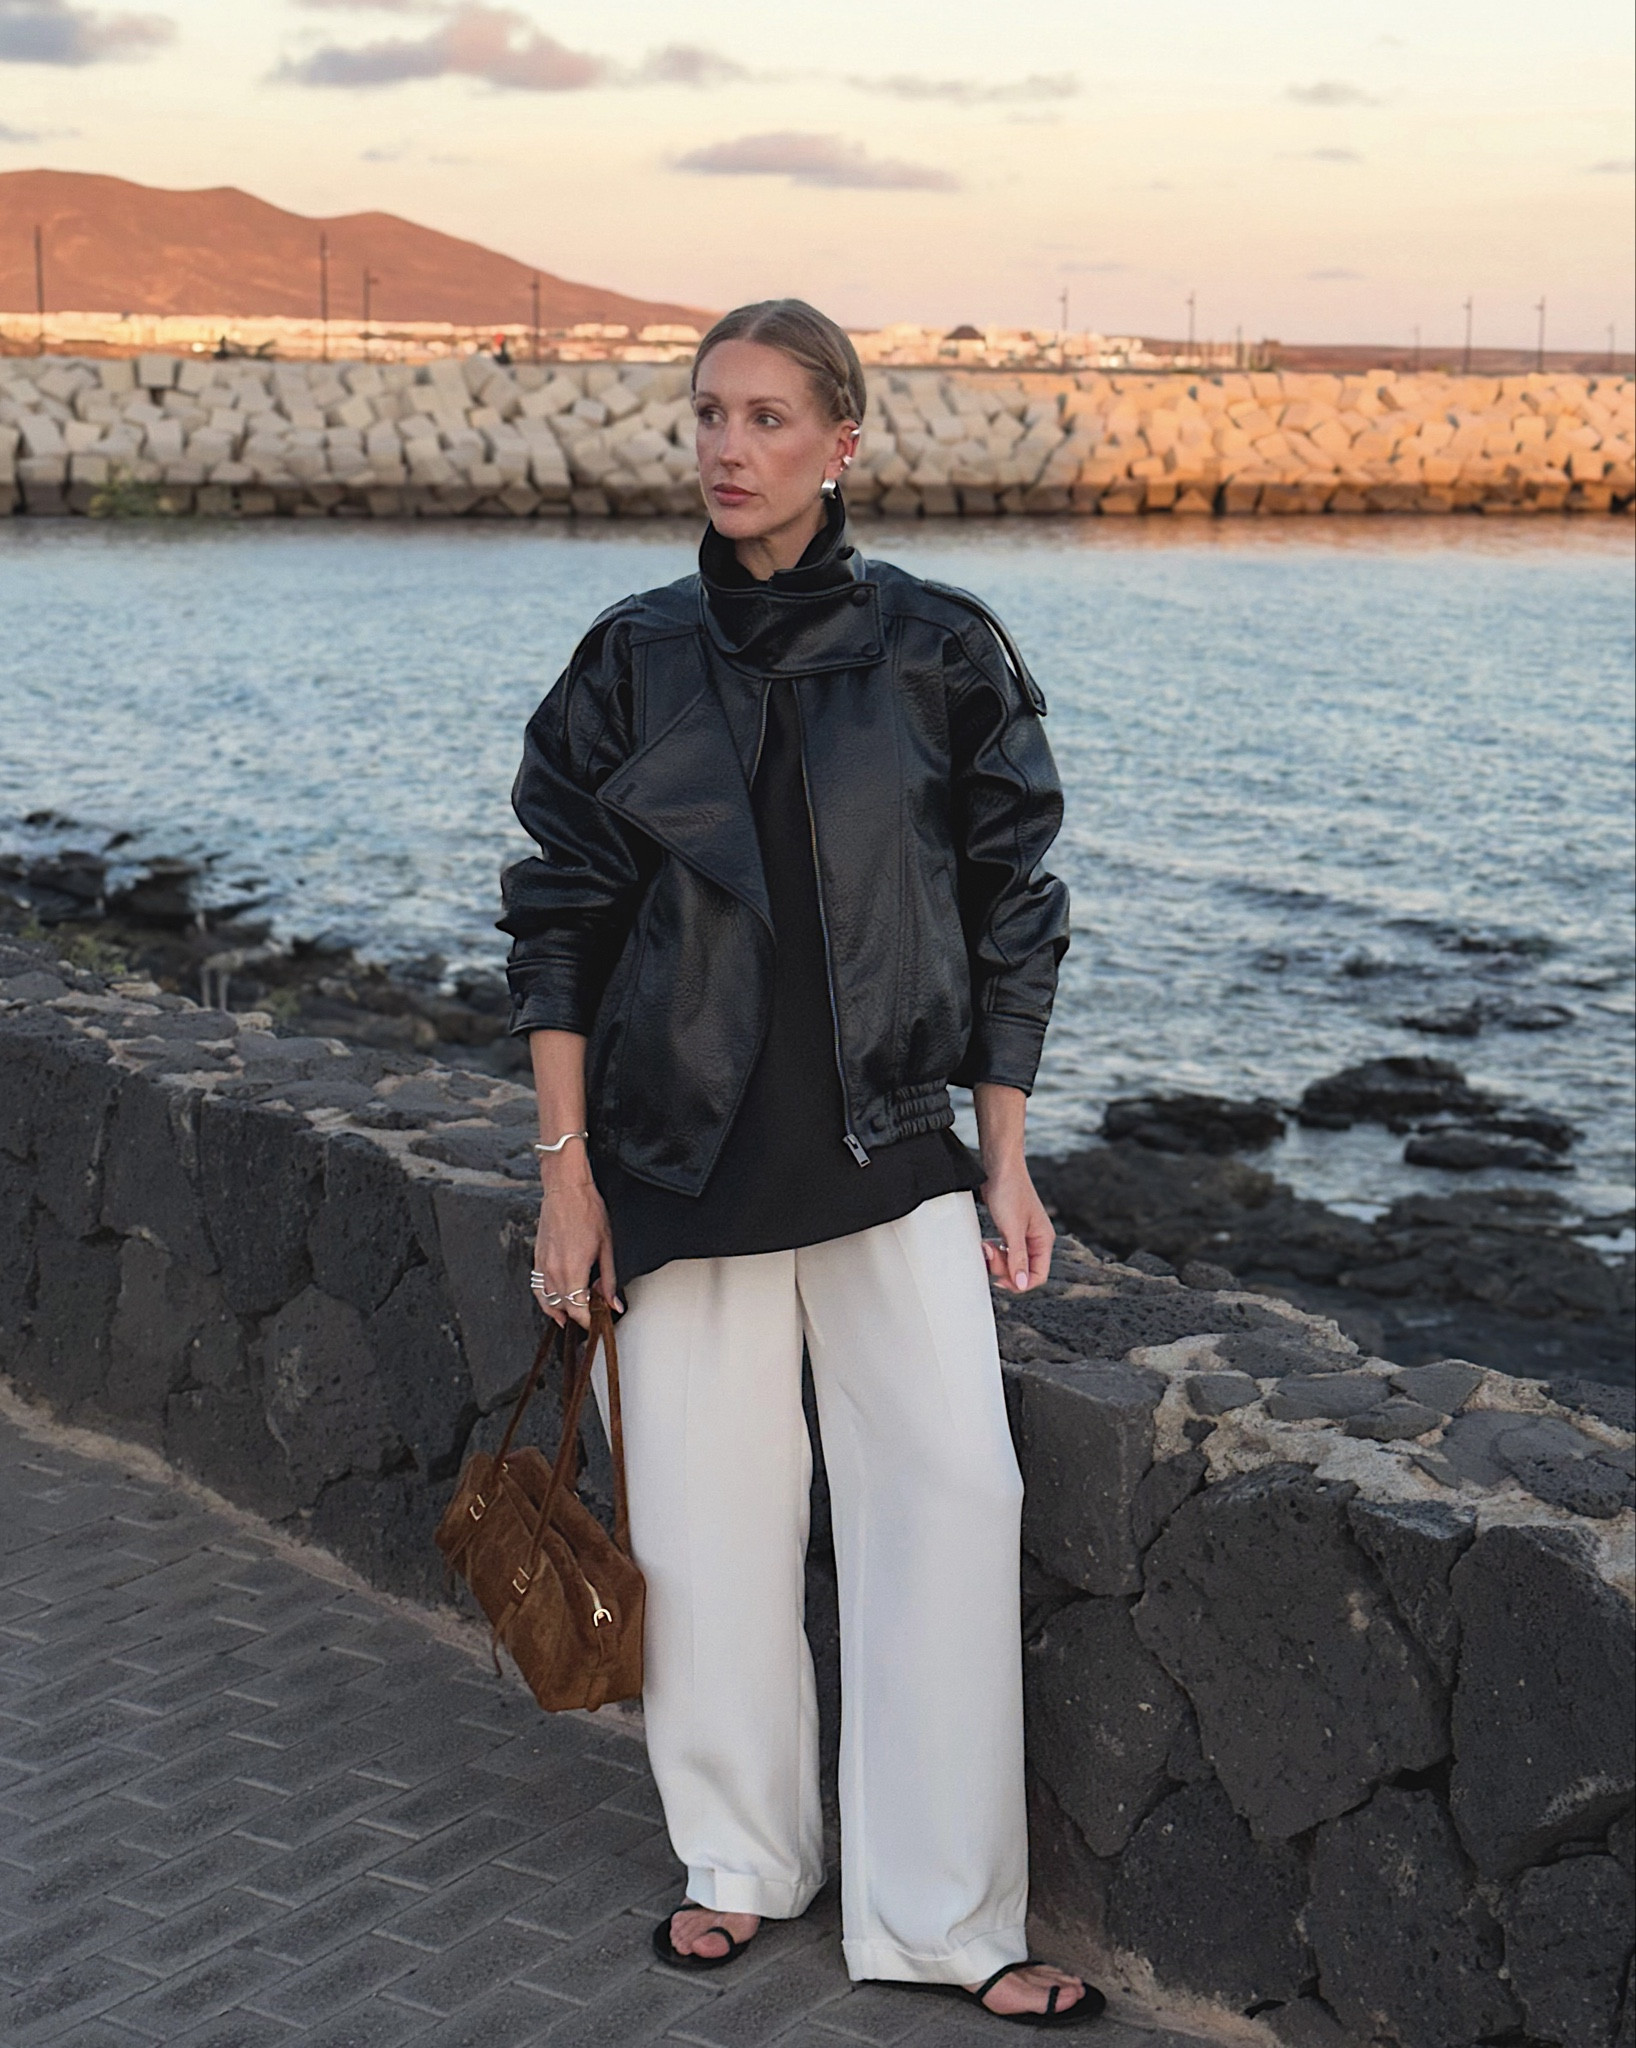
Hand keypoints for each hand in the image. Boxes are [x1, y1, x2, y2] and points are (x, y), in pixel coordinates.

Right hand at [531, 1171, 620, 1329]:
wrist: (566, 1190)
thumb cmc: (587, 1211)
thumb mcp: (607, 1247)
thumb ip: (609, 1280)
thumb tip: (614, 1304)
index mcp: (573, 1270)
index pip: (578, 1310)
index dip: (588, 1321)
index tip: (597, 1323)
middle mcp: (554, 1271)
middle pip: (563, 1308)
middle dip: (577, 1316)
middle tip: (591, 1316)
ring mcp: (542, 1265)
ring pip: (547, 1301)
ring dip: (559, 1311)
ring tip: (572, 1317)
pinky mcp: (537, 1258)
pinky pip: (537, 1287)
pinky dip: (545, 1299)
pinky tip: (554, 1301)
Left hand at [981, 1160, 1053, 1292]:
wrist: (999, 1167)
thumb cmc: (1010, 1191)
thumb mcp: (1012, 1228)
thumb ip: (1018, 1258)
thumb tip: (1021, 1284)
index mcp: (1043, 1240)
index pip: (1038, 1275)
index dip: (1019, 1283)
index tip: (1000, 1280)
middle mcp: (1036, 1240)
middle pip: (1022, 1271)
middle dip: (1004, 1268)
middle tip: (989, 1254)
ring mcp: (1023, 1235)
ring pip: (1011, 1262)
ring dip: (997, 1260)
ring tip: (985, 1246)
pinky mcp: (1010, 1230)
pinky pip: (1004, 1251)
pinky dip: (994, 1252)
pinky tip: (986, 1243)